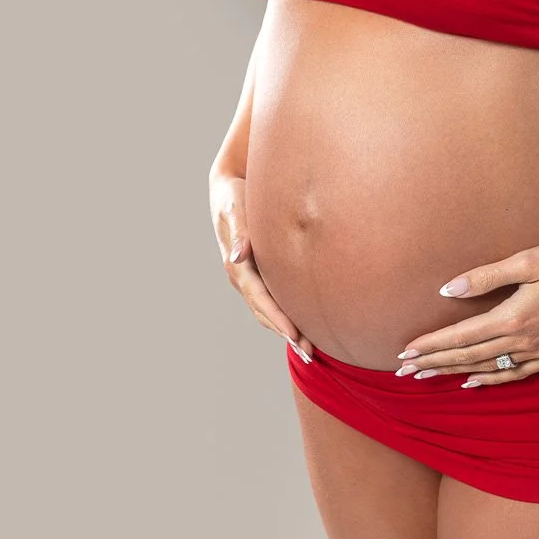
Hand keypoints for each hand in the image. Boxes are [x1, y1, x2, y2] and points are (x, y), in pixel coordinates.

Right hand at [208, 163, 313, 363]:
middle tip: (310, 352)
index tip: (294, 336)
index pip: (260, 299)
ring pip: (269, 309)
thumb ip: (239, 230)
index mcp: (237, 266)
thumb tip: (239, 254)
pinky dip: (285, 314)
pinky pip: (273, 298)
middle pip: (265, 311)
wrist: (228, 186)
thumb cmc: (233, 196)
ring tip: (309, 347)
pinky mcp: (260, 270)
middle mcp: (243, 276)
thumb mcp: (234, 209)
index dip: (277, 318)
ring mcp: (251, 276)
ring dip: (287, 329)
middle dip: (286, 332)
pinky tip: (302, 322)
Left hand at [396, 238, 538, 386]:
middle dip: (435, 363)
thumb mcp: (528, 260)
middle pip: (469, 357)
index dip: (432, 344)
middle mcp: (524, 341)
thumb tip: (448, 290)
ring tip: (429, 378)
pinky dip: (491, 381)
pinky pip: (515, 375)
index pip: (462, 337)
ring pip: (489, 369)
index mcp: (514, 317)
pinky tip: (473, 383)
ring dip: (455, 373)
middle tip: (404, 372)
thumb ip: (486, 276)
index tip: (405, 352)